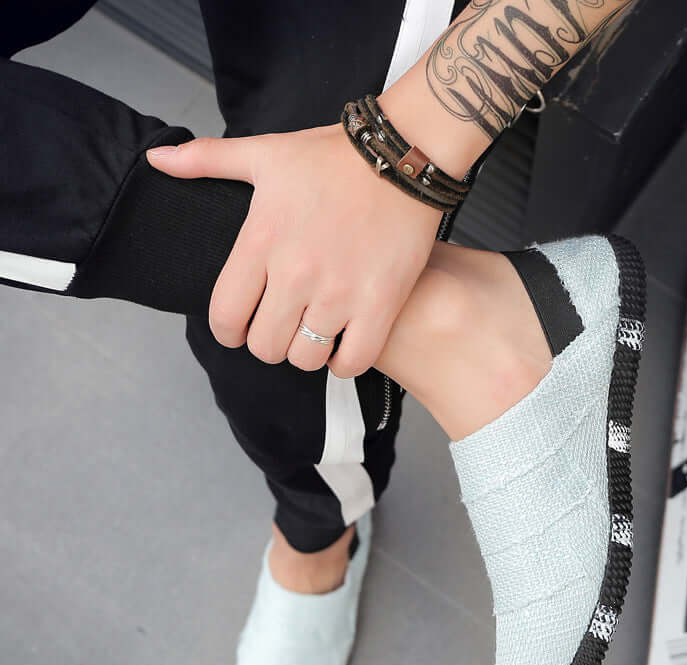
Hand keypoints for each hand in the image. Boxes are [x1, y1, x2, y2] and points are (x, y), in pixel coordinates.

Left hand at [146, 123, 442, 377]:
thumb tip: (155, 159)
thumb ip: (206, 160)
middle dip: (268, 343)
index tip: (241, 327)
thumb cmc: (332, 157)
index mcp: (260, 241)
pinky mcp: (380, 303)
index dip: (229, 332)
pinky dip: (345, 362)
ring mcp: (339, 292)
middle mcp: (295, 273)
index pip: (225, 317)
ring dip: (307, 352)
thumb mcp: (264, 152)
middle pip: (264, 347)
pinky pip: (352, 362)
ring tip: (315, 333)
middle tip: (283, 327)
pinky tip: (346, 343)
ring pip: (306, 359)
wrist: (401, 155)